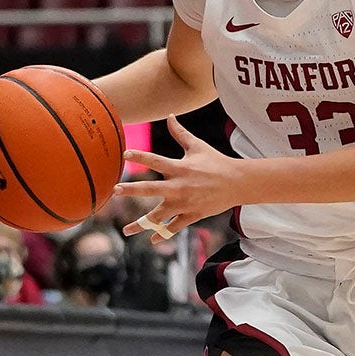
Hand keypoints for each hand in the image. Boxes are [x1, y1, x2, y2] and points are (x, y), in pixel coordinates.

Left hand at [115, 116, 241, 242]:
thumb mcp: (198, 146)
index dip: (140, 156)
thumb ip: (180, 133)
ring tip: (126, 230)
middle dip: (132, 190)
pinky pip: (174, 227)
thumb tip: (170, 116)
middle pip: (151, 189)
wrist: (238, 182)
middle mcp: (179, 186)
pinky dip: (163, 235)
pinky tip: (151, 240)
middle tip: (116, 190)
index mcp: (180, 168)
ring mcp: (185, 203)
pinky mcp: (192, 214)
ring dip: (141, 224)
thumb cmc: (216, 162)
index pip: (156, 161)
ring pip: (159, 216)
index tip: (125, 154)